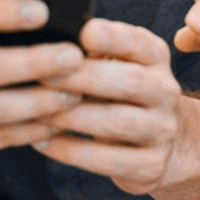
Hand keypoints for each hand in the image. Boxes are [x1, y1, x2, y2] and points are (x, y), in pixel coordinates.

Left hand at [35, 17, 183, 196]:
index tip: (84, 34)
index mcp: (155, 58)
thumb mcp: (117, 65)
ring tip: (34, 111)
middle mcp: (165, 91)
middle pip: (130, 82)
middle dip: (82, 78)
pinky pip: (107, 160)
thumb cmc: (120, 94)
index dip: (114, 37)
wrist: (164, 144)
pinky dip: (69, 150)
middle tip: (41, 75)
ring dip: (71, 116)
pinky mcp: (151, 165)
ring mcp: (162, 130)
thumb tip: (47, 42)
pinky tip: (40, 141)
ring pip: (118, 122)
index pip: (140, 42)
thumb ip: (90, 51)